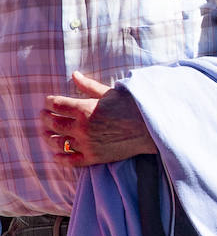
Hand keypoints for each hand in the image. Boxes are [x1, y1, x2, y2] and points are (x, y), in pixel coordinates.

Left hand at [43, 71, 157, 165]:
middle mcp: (82, 127)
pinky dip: (60, 158)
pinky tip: (56, 154)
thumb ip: (89, 86)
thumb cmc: (133, 106)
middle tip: (44, 115)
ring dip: (48, 137)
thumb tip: (73, 75)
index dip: (49, 102)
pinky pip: (70, 161)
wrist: (152, 128)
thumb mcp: (110, 92)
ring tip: (47, 133)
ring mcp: (87, 144)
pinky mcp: (94, 157)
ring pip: (57, 142)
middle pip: (52, 123)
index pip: (55, 104)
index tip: (49, 101)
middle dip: (45, 117)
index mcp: (85, 108)